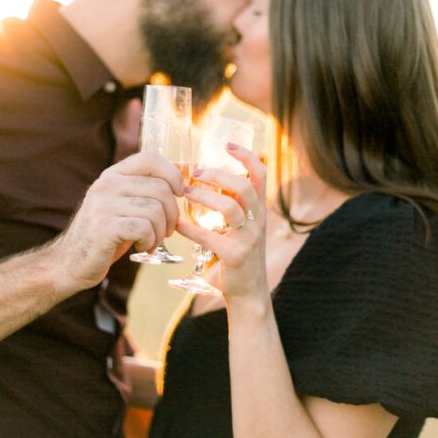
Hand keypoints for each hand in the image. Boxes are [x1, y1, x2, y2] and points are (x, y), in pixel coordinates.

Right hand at [49, 152, 183, 293]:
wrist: (69, 263)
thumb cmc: (105, 235)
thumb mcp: (122, 205)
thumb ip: (144, 191)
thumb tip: (183, 180)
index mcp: (112, 175)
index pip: (150, 158)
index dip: (173, 174)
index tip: (179, 193)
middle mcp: (106, 184)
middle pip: (160, 189)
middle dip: (172, 214)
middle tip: (166, 231)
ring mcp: (103, 204)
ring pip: (156, 210)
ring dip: (161, 232)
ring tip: (151, 241)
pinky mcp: (104, 227)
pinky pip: (145, 228)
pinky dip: (150, 241)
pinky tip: (141, 247)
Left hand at [177, 144, 266, 301]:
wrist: (247, 292)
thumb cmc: (236, 253)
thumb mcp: (238, 226)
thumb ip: (227, 204)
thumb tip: (200, 178)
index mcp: (258, 209)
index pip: (260, 175)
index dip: (246, 156)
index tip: (227, 144)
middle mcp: (258, 220)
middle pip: (244, 186)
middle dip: (217, 175)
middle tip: (195, 173)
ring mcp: (249, 238)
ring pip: (230, 207)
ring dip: (204, 196)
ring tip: (185, 193)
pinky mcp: (235, 255)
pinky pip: (210, 236)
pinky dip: (190, 228)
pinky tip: (177, 224)